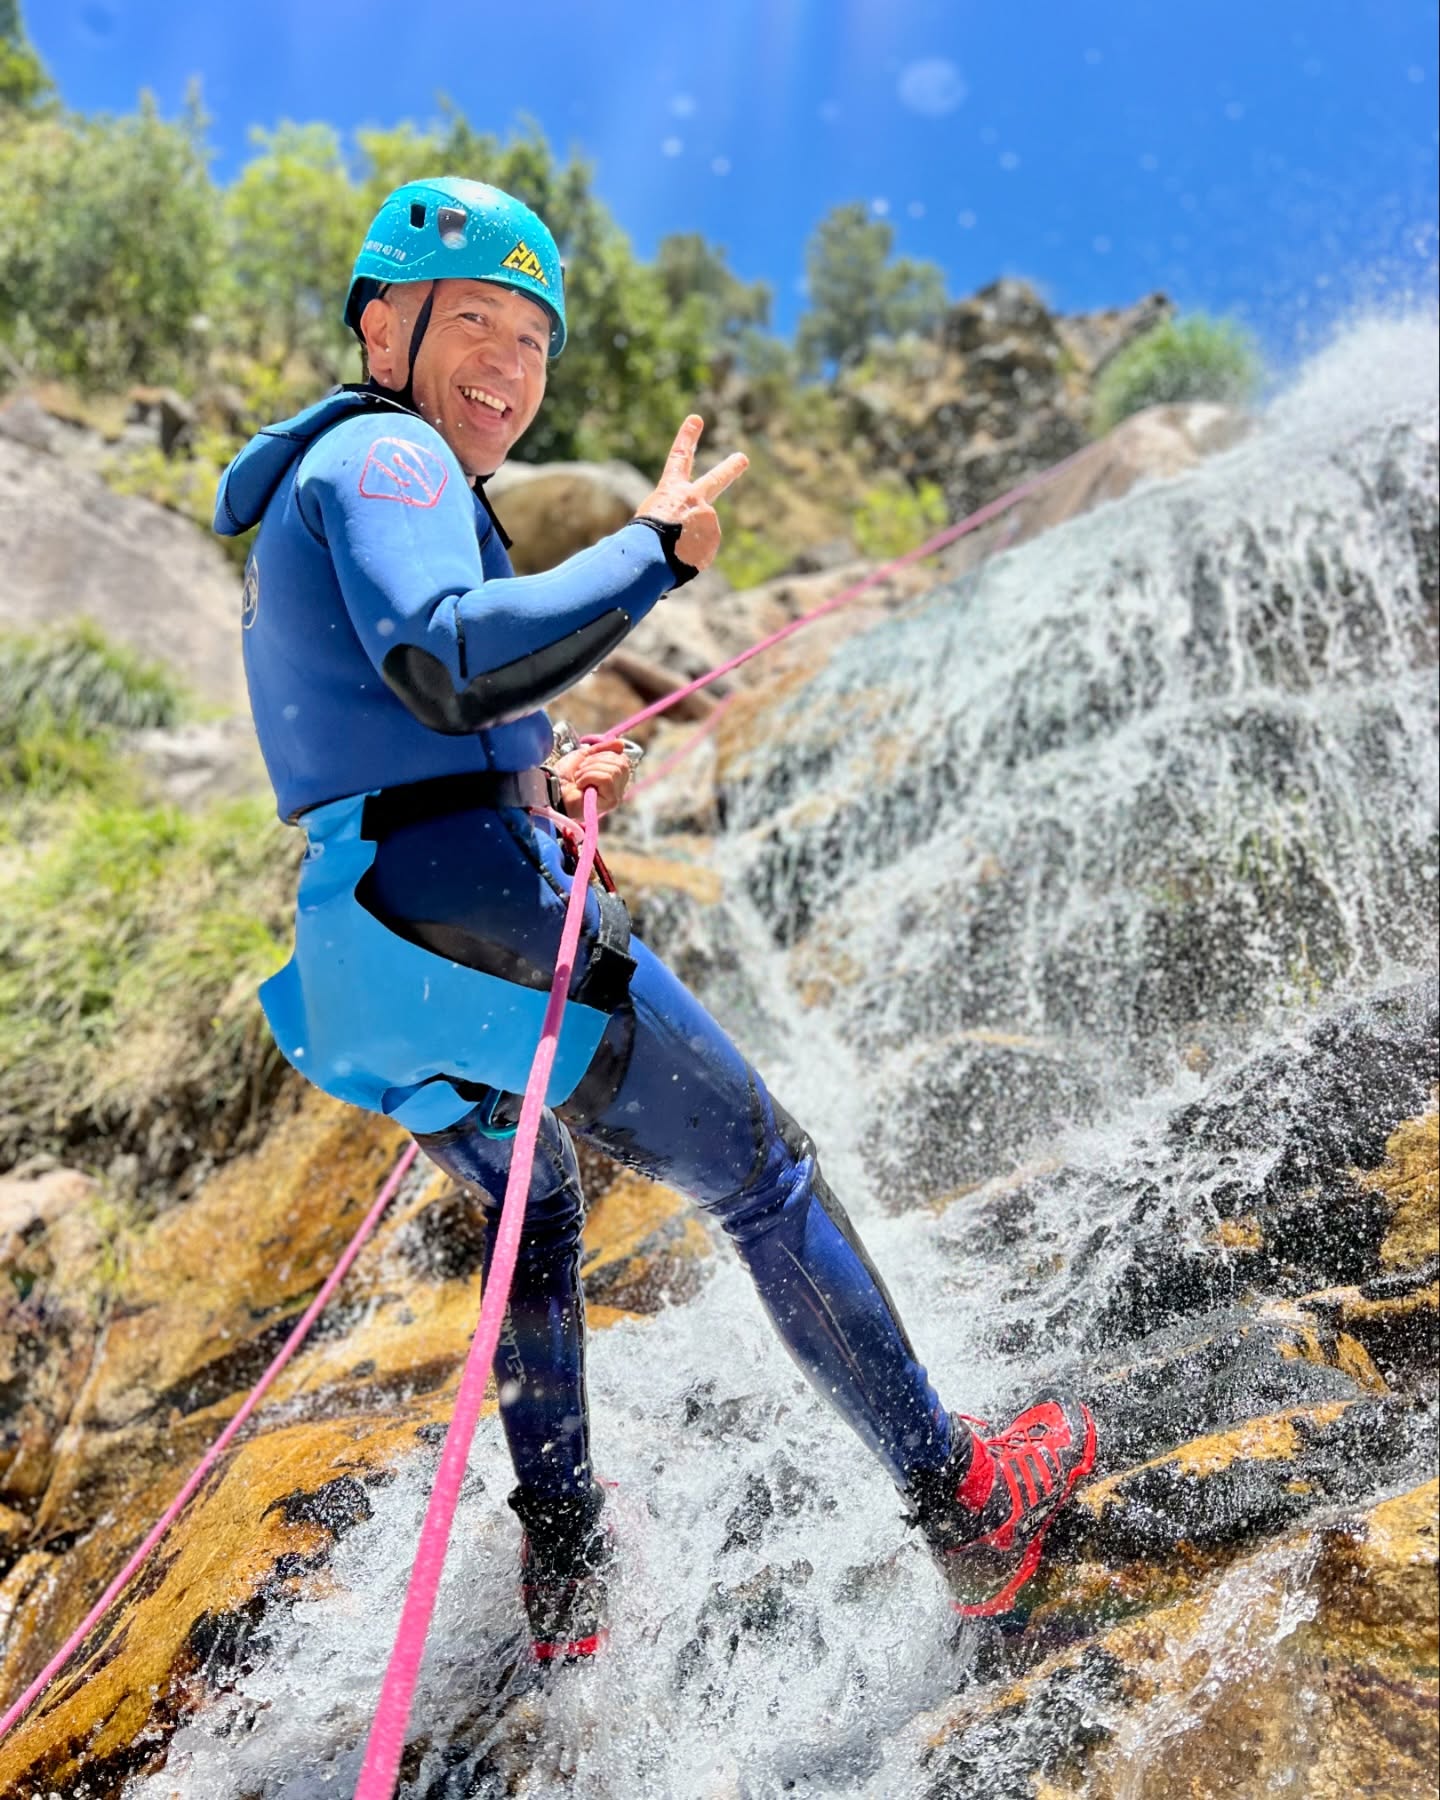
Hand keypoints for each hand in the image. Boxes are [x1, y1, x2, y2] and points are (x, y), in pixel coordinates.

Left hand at [552, 738, 631, 818]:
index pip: (622, 759)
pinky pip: (606, 779)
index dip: (603, 755)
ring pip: (612, 771)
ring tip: (579, 778)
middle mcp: (619, 788)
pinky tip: (580, 785)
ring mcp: (615, 796)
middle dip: (595, 762)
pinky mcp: (610, 802)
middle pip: (620, 764)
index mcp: (615, 777)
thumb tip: (621, 744)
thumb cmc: (566, 776)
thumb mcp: (584, 755)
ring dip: (589, 770)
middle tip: (581, 770)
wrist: (552, 789)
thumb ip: (603, 749)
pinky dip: (589, 777)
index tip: (587, 762)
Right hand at [636, 415, 748, 573]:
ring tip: (671, 550)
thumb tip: (684, 539)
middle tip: (742, 459)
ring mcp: (707, 517)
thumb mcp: (648, 522)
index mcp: (671, 490)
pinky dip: (691, 557)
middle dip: (730, 468)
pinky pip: (701, 551)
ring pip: (700, 534)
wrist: (651, 553)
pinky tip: (679, 558)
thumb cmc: (640, 538)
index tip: (697, 419)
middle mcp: (694, 499)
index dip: (687, 437)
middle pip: (716, 480)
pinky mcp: (713, 538)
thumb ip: (671, 522)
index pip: (679, 457)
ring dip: (687, 544)